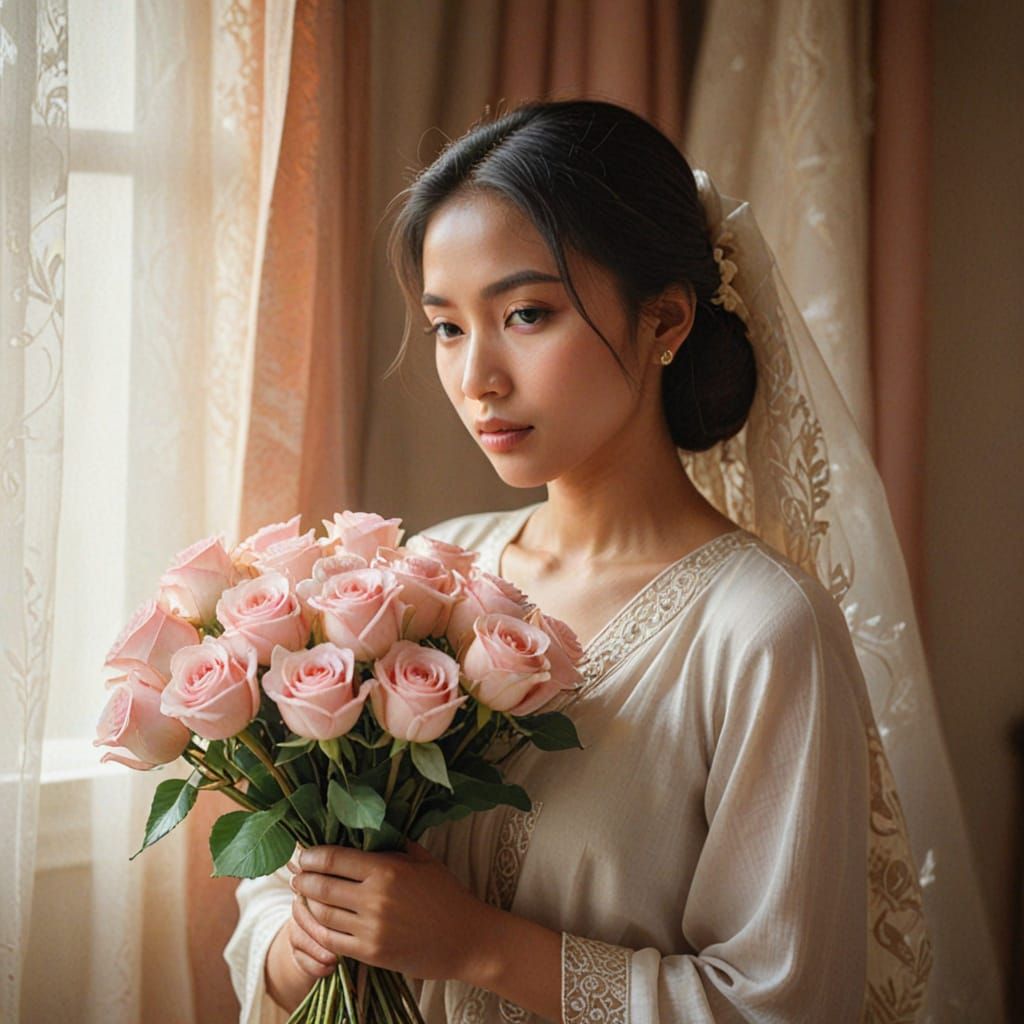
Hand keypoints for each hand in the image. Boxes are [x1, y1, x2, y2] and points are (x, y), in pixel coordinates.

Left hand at [288, 840, 492, 980]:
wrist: (467, 939)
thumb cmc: (448, 895)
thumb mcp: (423, 861)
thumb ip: (394, 845)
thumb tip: (367, 829)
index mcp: (387, 870)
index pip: (335, 859)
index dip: (312, 856)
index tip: (303, 853)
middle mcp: (374, 899)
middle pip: (322, 886)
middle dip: (303, 878)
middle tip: (295, 873)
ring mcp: (371, 929)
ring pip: (322, 914)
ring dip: (307, 903)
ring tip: (303, 894)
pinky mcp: (371, 954)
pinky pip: (332, 941)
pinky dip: (318, 930)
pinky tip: (315, 922)